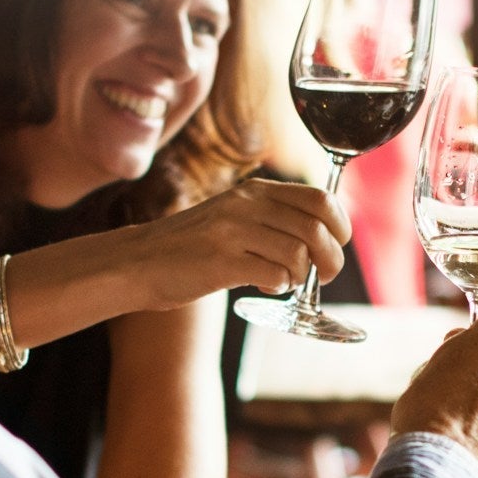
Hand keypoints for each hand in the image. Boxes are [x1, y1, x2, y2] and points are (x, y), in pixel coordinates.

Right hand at [132, 178, 350, 307]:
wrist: (137, 263)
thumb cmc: (191, 247)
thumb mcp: (234, 217)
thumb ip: (273, 220)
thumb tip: (324, 237)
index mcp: (255, 192)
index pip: (320, 198)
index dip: (340, 225)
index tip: (338, 244)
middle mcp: (246, 205)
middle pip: (316, 229)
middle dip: (331, 259)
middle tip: (323, 276)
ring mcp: (231, 232)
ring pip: (298, 254)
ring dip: (303, 276)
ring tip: (287, 282)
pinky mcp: (219, 261)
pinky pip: (274, 274)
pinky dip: (280, 285)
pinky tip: (267, 286)